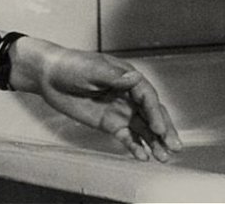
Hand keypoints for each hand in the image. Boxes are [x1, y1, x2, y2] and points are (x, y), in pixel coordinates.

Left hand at [19, 40, 182, 160]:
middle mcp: (130, 95)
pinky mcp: (110, 123)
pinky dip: (135, 146)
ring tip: (164, 157)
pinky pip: (126, 136)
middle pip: (151, 114)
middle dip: (164, 130)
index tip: (158, 128)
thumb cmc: (72, 66)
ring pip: (143, 128)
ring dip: (154, 142)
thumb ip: (113, 77)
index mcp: (129, 78)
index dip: (155, 113)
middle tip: (174, 146)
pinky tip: (143, 156)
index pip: (147, 97)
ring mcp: (121, 110)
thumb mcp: (92, 69)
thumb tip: (135, 78)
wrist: (50, 77)